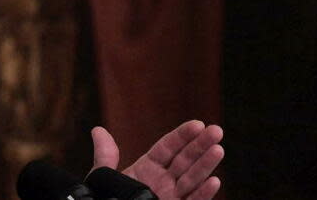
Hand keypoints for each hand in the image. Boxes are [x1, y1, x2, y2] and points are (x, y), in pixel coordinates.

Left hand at [91, 121, 223, 199]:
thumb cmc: (109, 198)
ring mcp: (170, 196)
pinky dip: (203, 193)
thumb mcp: (104, 177)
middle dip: (201, 145)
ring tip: (218, 149)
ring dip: (206, 165)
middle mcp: (163, 181)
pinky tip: (215, 181)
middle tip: (216, 130)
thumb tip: (97, 130)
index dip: (182, 135)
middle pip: (185, 160)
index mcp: (149, 168)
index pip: (168, 147)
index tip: (197, 124)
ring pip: (192, 179)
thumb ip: (106, 155)